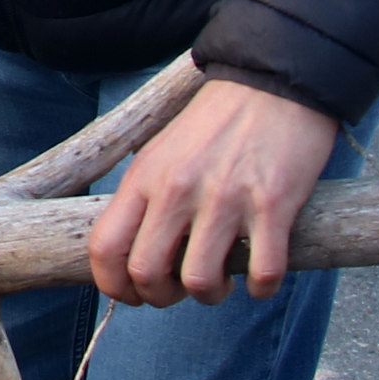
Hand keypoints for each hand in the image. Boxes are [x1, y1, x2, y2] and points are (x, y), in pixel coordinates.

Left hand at [85, 80, 341, 305]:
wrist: (274, 82)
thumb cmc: (217, 123)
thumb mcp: (162, 152)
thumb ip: (145, 199)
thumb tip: (133, 257)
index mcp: (145, 176)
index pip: (104, 247)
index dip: (113, 286)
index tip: (134, 295)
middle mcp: (178, 189)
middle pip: (147, 274)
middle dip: (162, 297)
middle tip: (182, 288)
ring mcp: (226, 198)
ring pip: (200, 282)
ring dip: (211, 295)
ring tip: (223, 280)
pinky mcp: (273, 204)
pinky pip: (263, 272)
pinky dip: (262, 287)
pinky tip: (262, 277)